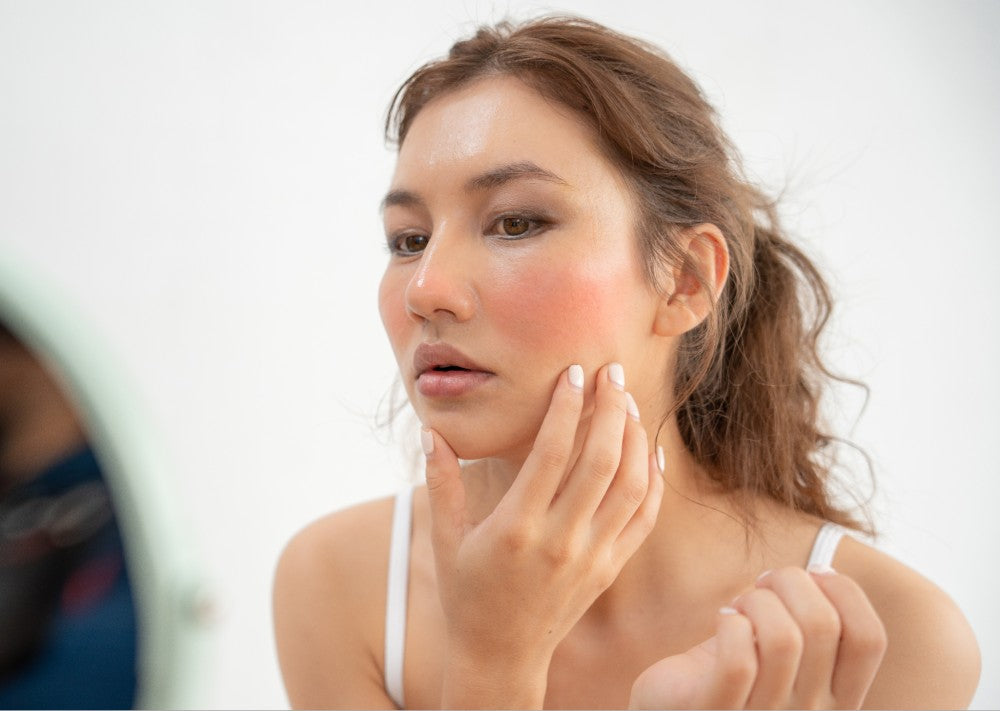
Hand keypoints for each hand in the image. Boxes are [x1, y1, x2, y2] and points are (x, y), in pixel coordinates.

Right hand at [422, 363, 663, 705]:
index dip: (567, 407)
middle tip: (613, 372)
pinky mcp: (610, 568)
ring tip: (628, 401)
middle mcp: (560, 540)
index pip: (552, 453)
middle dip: (611, 408)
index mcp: (515, 528)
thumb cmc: (467, 593)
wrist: (501, 656)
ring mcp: (592, 556)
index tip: (574, 372)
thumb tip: (431, 431)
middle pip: (601, 461)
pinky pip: (644, 517)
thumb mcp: (445, 540)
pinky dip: (653, 480)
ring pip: (631, 485)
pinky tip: (648, 448)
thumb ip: (440, 483)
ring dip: (635, 437)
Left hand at [629, 566, 887, 708]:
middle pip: (822, 624)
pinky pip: (738, 664)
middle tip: (762, 586)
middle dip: (790, 581)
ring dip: (757, 601)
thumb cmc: (729, 672)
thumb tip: (821, 573)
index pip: (869, 639)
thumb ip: (806, 622)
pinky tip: (723, 620)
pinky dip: (731, 626)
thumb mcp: (779, 649)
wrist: (675, 709)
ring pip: (782, 639)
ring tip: (739, 607)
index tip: (814, 574)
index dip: (845, 591)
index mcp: (837, 699)